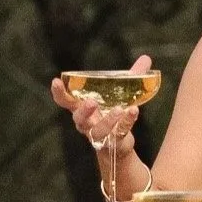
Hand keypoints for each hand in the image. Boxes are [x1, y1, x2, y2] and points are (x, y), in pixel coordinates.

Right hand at [52, 54, 153, 173]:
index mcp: (82, 108)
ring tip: (118, 109)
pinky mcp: (113, 143)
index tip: (56, 81)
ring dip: (108, 120)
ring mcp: (99, 134)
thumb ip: (132, 76)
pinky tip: (133, 111)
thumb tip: (146, 58)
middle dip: (83, 110)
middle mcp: (86, 123)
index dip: (59, 92)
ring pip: (98, 130)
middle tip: (91, 102)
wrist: (119, 144)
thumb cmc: (113, 113)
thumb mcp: (121, 93)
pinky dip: (126, 122)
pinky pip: (119, 133)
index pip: (65, 100)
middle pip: (78, 118)